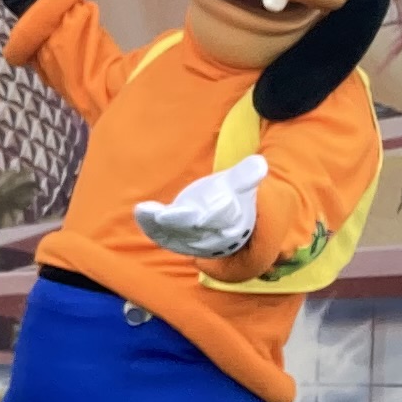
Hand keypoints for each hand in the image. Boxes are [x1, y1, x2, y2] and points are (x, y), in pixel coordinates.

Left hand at [133, 153, 266, 259]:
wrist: (226, 219)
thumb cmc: (234, 196)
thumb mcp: (241, 183)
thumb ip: (247, 175)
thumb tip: (260, 164)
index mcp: (232, 223)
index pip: (225, 218)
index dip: (218, 213)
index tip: (211, 209)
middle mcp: (211, 235)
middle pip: (196, 229)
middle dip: (182, 222)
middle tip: (165, 216)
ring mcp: (190, 237)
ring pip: (175, 234)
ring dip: (159, 226)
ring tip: (146, 212)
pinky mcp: (174, 234)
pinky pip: (160, 233)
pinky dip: (150, 224)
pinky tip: (141, 210)